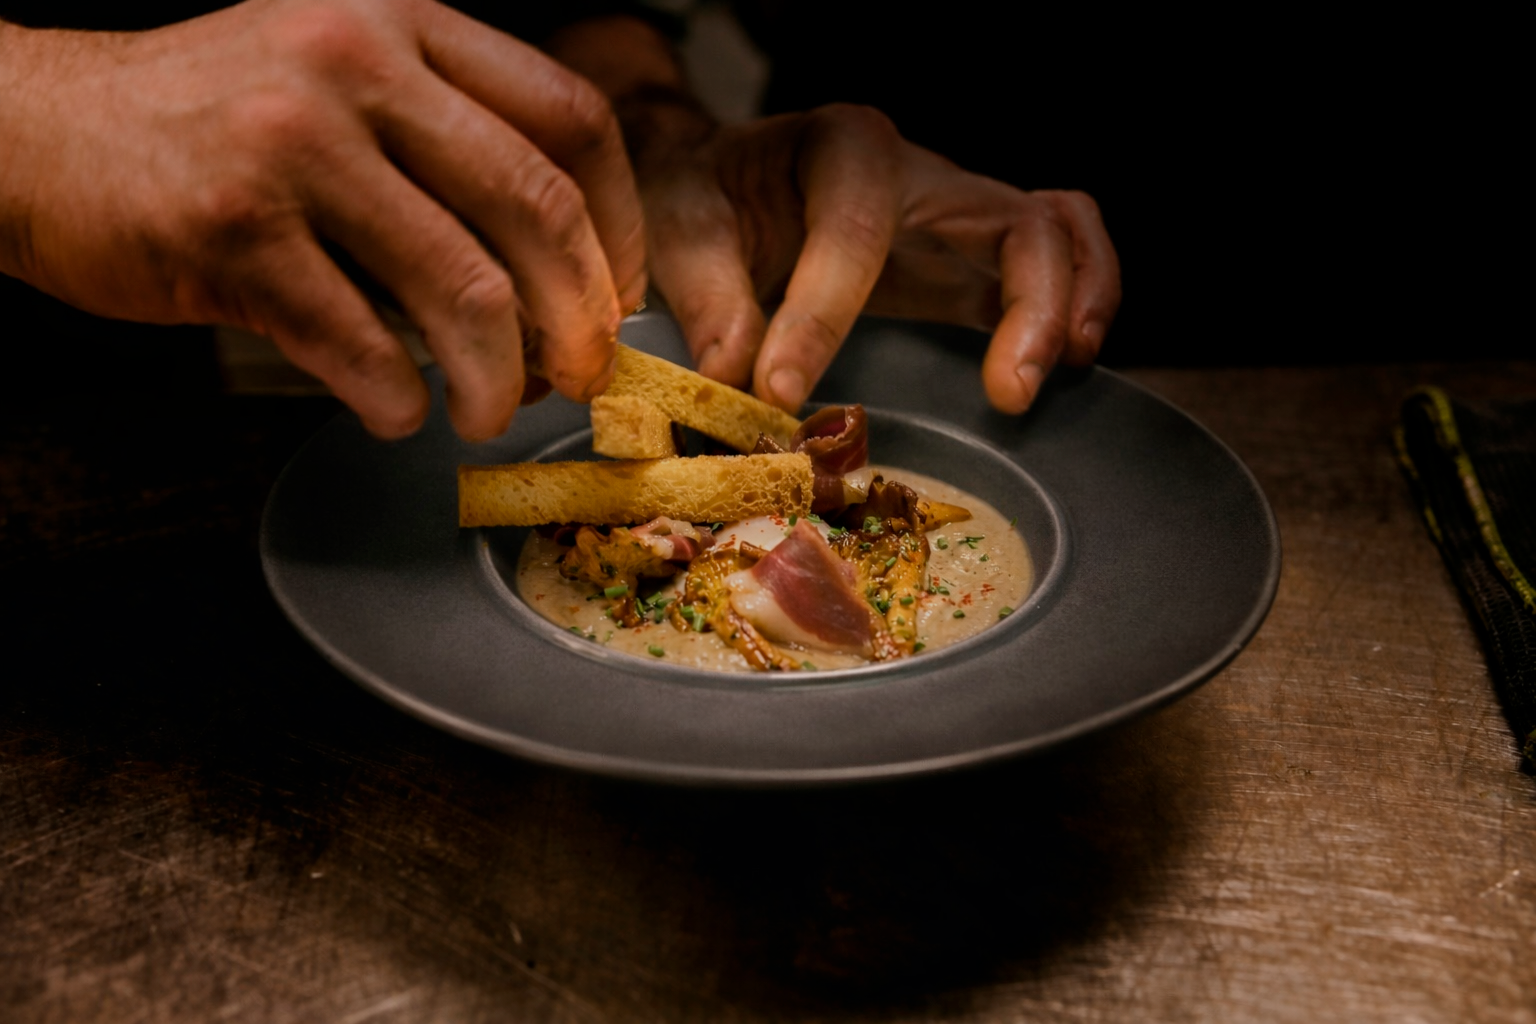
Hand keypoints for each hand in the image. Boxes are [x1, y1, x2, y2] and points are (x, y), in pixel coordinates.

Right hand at [0, 0, 645, 439]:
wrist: (32, 129)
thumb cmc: (203, 119)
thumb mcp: (334, 77)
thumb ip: (441, 142)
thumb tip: (557, 282)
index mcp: (402, 26)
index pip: (570, 120)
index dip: (618, 225)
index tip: (617, 294)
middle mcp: (356, 66)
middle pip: (534, 210)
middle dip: (576, 320)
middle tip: (575, 377)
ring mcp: (292, 144)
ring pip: (462, 289)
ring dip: (496, 380)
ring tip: (486, 412)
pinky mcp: (233, 230)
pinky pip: (363, 343)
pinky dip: (398, 399)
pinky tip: (397, 411)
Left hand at [638, 104, 1119, 413]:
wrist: (718, 184)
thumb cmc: (703, 199)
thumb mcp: (678, 231)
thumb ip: (707, 298)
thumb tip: (736, 377)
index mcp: (840, 145)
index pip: (857, 226)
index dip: (823, 314)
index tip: (782, 394)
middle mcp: (916, 169)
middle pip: (1013, 219)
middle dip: (1024, 306)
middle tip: (1006, 395)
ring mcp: (954, 211)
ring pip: (1057, 232)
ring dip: (1072, 303)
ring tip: (1057, 375)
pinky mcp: (969, 255)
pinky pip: (1056, 254)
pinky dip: (1078, 297)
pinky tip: (1065, 361)